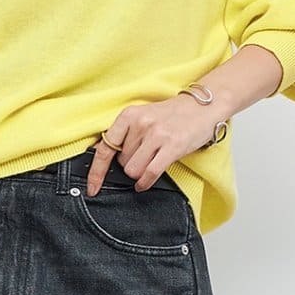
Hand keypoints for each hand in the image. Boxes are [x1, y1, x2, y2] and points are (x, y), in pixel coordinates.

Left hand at [87, 93, 219, 194]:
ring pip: (133, 171)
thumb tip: (109, 160)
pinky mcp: (172, 146)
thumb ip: (126, 135)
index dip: (96, 172)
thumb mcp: (144, 117)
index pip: (105, 148)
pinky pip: (150, 174)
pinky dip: (145, 183)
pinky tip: (145, 183)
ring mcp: (156, 135)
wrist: (203, 106)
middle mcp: (141, 124)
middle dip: (130, 165)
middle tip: (144, 156)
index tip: (92, 187)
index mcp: (129, 115)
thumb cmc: (172, 115)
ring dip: (139, 174)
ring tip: (150, 163)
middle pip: (121, 163)